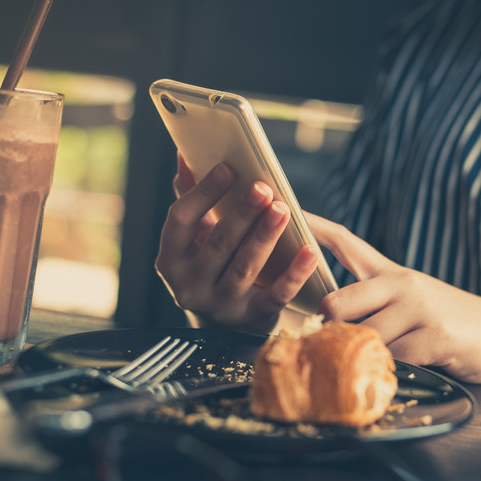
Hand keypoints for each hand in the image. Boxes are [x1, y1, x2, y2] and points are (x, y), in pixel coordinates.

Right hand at [155, 156, 318, 333]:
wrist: (223, 324)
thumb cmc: (209, 265)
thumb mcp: (194, 239)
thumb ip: (190, 198)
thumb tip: (185, 156)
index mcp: (170, 259)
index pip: (180, 220)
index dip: (203, 193)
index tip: (229, 168)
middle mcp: (189, 286)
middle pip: (218, 244)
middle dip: (242, 214)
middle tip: (264, 188)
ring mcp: (220, 305)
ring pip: (244, 268)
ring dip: (265, 236)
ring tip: (283, 209)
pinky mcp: (251, 319)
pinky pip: (276, 294)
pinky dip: (295, 273)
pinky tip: (310, 251)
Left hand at [306, 213, 480, 382]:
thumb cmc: (459, 326)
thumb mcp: (418, 306)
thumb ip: (380, 310)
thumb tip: (334, 328)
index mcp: (395, 274)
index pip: (348, 243)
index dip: (316, 229)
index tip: (288, 213)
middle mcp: (404, 284)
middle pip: (338, 302)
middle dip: (328, 330)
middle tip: (331, 351)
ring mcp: (420, 308)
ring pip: (362, 336)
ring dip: (362, 359)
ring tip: (371, 369)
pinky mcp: (436, 336)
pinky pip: (394, 360)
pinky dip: (392, 374)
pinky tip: (404, 375)